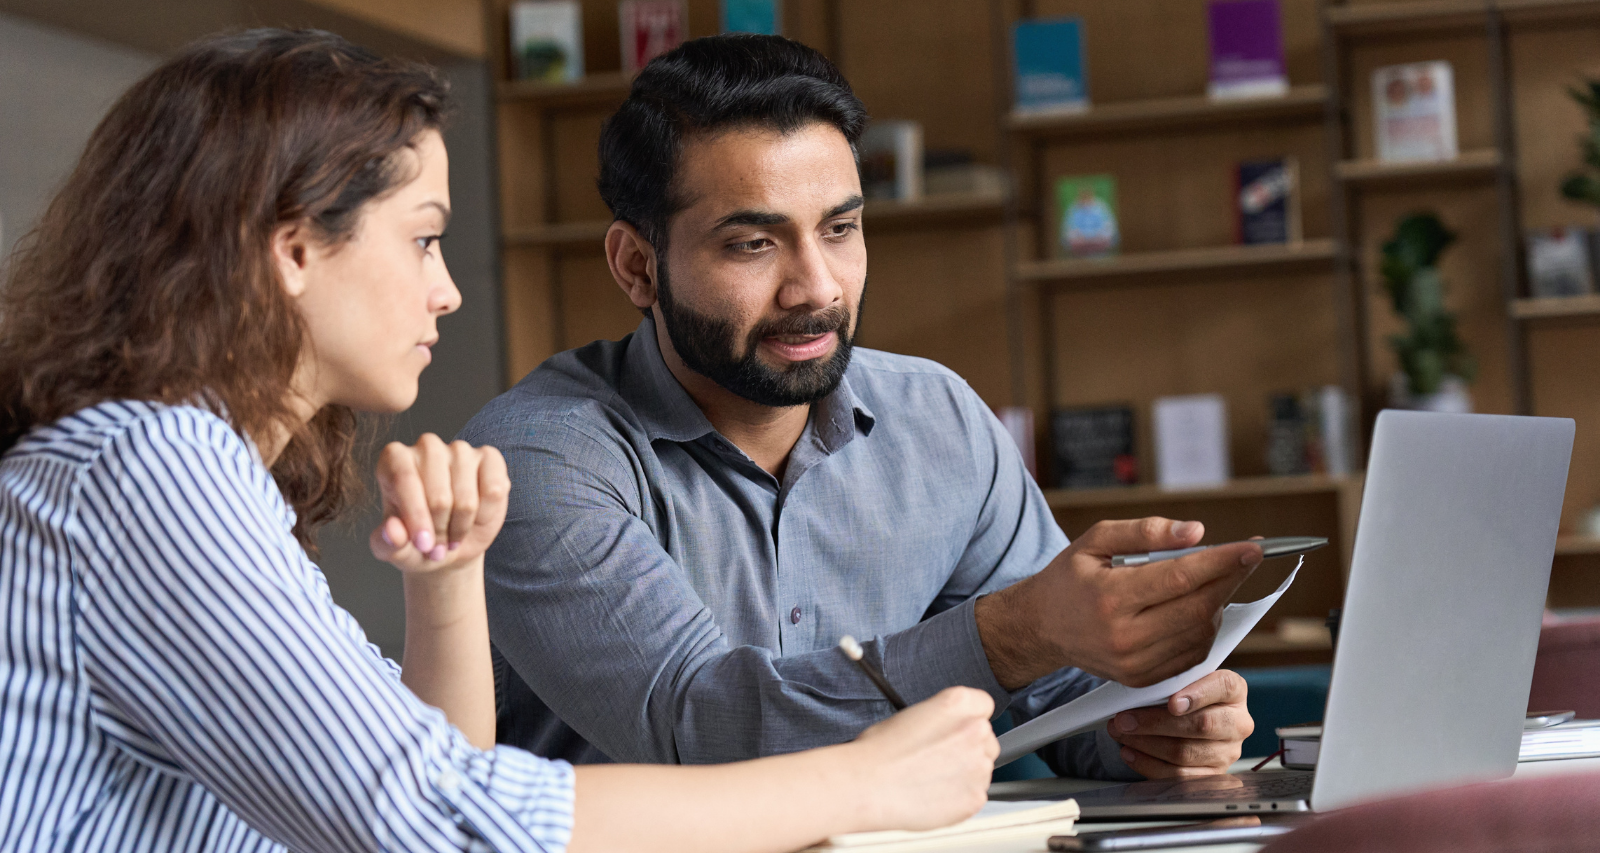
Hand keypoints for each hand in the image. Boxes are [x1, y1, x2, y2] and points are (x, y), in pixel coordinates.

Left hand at [368, 434, 508, 573]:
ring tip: (452, 535)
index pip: (404, 479)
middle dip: (439, 530)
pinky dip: (485, 515)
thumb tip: (393, 532)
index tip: (423, 545)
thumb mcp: (395, 551)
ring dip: (461, 527)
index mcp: (394, 459)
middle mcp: (427, 447)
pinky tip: (475, 518)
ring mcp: (460, 450)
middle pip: (438, 496)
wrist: (450, 544)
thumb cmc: (417, 541)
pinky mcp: (490, 458)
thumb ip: (387, 544)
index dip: (415, 516)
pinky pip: (493, 491)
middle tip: (436, 545)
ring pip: (466, 499)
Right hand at [849, 687, 998, 832]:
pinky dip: (959, 798)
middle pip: (986, 738)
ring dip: (964, 774)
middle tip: (940, 759)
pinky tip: (933, 795)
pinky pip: (975, 796)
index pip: (983, 705)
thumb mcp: (910, 715)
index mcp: (958, 703)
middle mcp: (975, 731)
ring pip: (981, 769)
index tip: (958, 729)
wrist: (866, 786)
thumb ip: (940, 720)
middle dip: (968, 749)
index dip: (969, 719)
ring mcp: (979, 766)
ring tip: (930, 779)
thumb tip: (946, 731)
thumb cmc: (878, 752)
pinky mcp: (975, 797)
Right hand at [976, 518, 1262, 688]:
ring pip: (1201, 633)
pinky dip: (1204, 627)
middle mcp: (1123, 636)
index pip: (1180, 578)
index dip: (1222, 562)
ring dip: (1218, 603)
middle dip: (1230, 580)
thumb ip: (1145, 531)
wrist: (1042, 627)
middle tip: (1246, 557)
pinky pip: (1192, 654)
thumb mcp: (1095, 539)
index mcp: (1109, 597)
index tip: (1253, 547)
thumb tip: (1197, 532)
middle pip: (1198, 608)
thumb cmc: (1071, 577)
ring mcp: (1134, 663)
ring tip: (1211, 579)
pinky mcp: (1142, 679)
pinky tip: (1196, 606)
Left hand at [1106, 670, 1253, 777]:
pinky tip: (1129, 752)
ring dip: (1145, 743)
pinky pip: (1179, 776)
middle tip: (1124, 719)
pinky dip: (1148, 764)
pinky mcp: (1213, 775)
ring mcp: (1228, 752)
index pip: (1223, 687)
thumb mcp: (1181, 680)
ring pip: (1184, 752)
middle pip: (1201, 725)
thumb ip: (1169, 680)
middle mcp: (1238, 722)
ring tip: (1120, 733)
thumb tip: (1136, 688)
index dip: (1198, 695)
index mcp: (1234, 690)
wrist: (1192, 718)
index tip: (1172, 703)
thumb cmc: (1182, 693)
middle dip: (1155, 722)